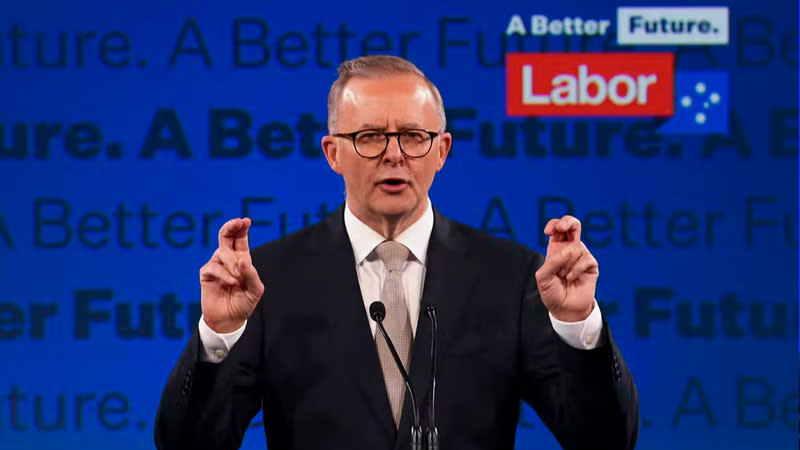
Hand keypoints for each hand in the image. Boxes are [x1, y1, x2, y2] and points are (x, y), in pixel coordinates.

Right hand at [199, 218, 264, 332]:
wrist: (229, 319)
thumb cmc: (244, 303)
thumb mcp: (255, 290)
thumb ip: (251, 274)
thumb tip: (243, 259)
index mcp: (241, 259)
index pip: (240, 239)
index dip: (241, 228)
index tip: (245, 221)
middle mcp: (228, 259)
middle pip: (225, 236)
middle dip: (231, 226)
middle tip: (238, 222)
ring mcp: (216, 265)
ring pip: (222, 253)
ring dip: (233, 264)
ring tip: (238, 280)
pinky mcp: (206, 274)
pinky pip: (214, 267)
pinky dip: (224, 274)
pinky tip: (232, 282)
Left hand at [535, 215, 597, 321]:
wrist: (565, 309)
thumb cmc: (552, 292)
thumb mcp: (544, 276)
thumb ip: (553, 261)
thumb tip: (570, 249)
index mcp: (556, 247)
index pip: (557, 227)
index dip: (554, 224)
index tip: (549, 232)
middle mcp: (569, 248)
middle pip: (574, 224)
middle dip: (568, 222)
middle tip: (561, 229)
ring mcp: (581, 255)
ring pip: (576, 247)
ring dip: (566, 264)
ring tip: (563, 276)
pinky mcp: (591, 265)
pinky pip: (585, 259)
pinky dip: (575, 270)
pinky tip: (571, 279)